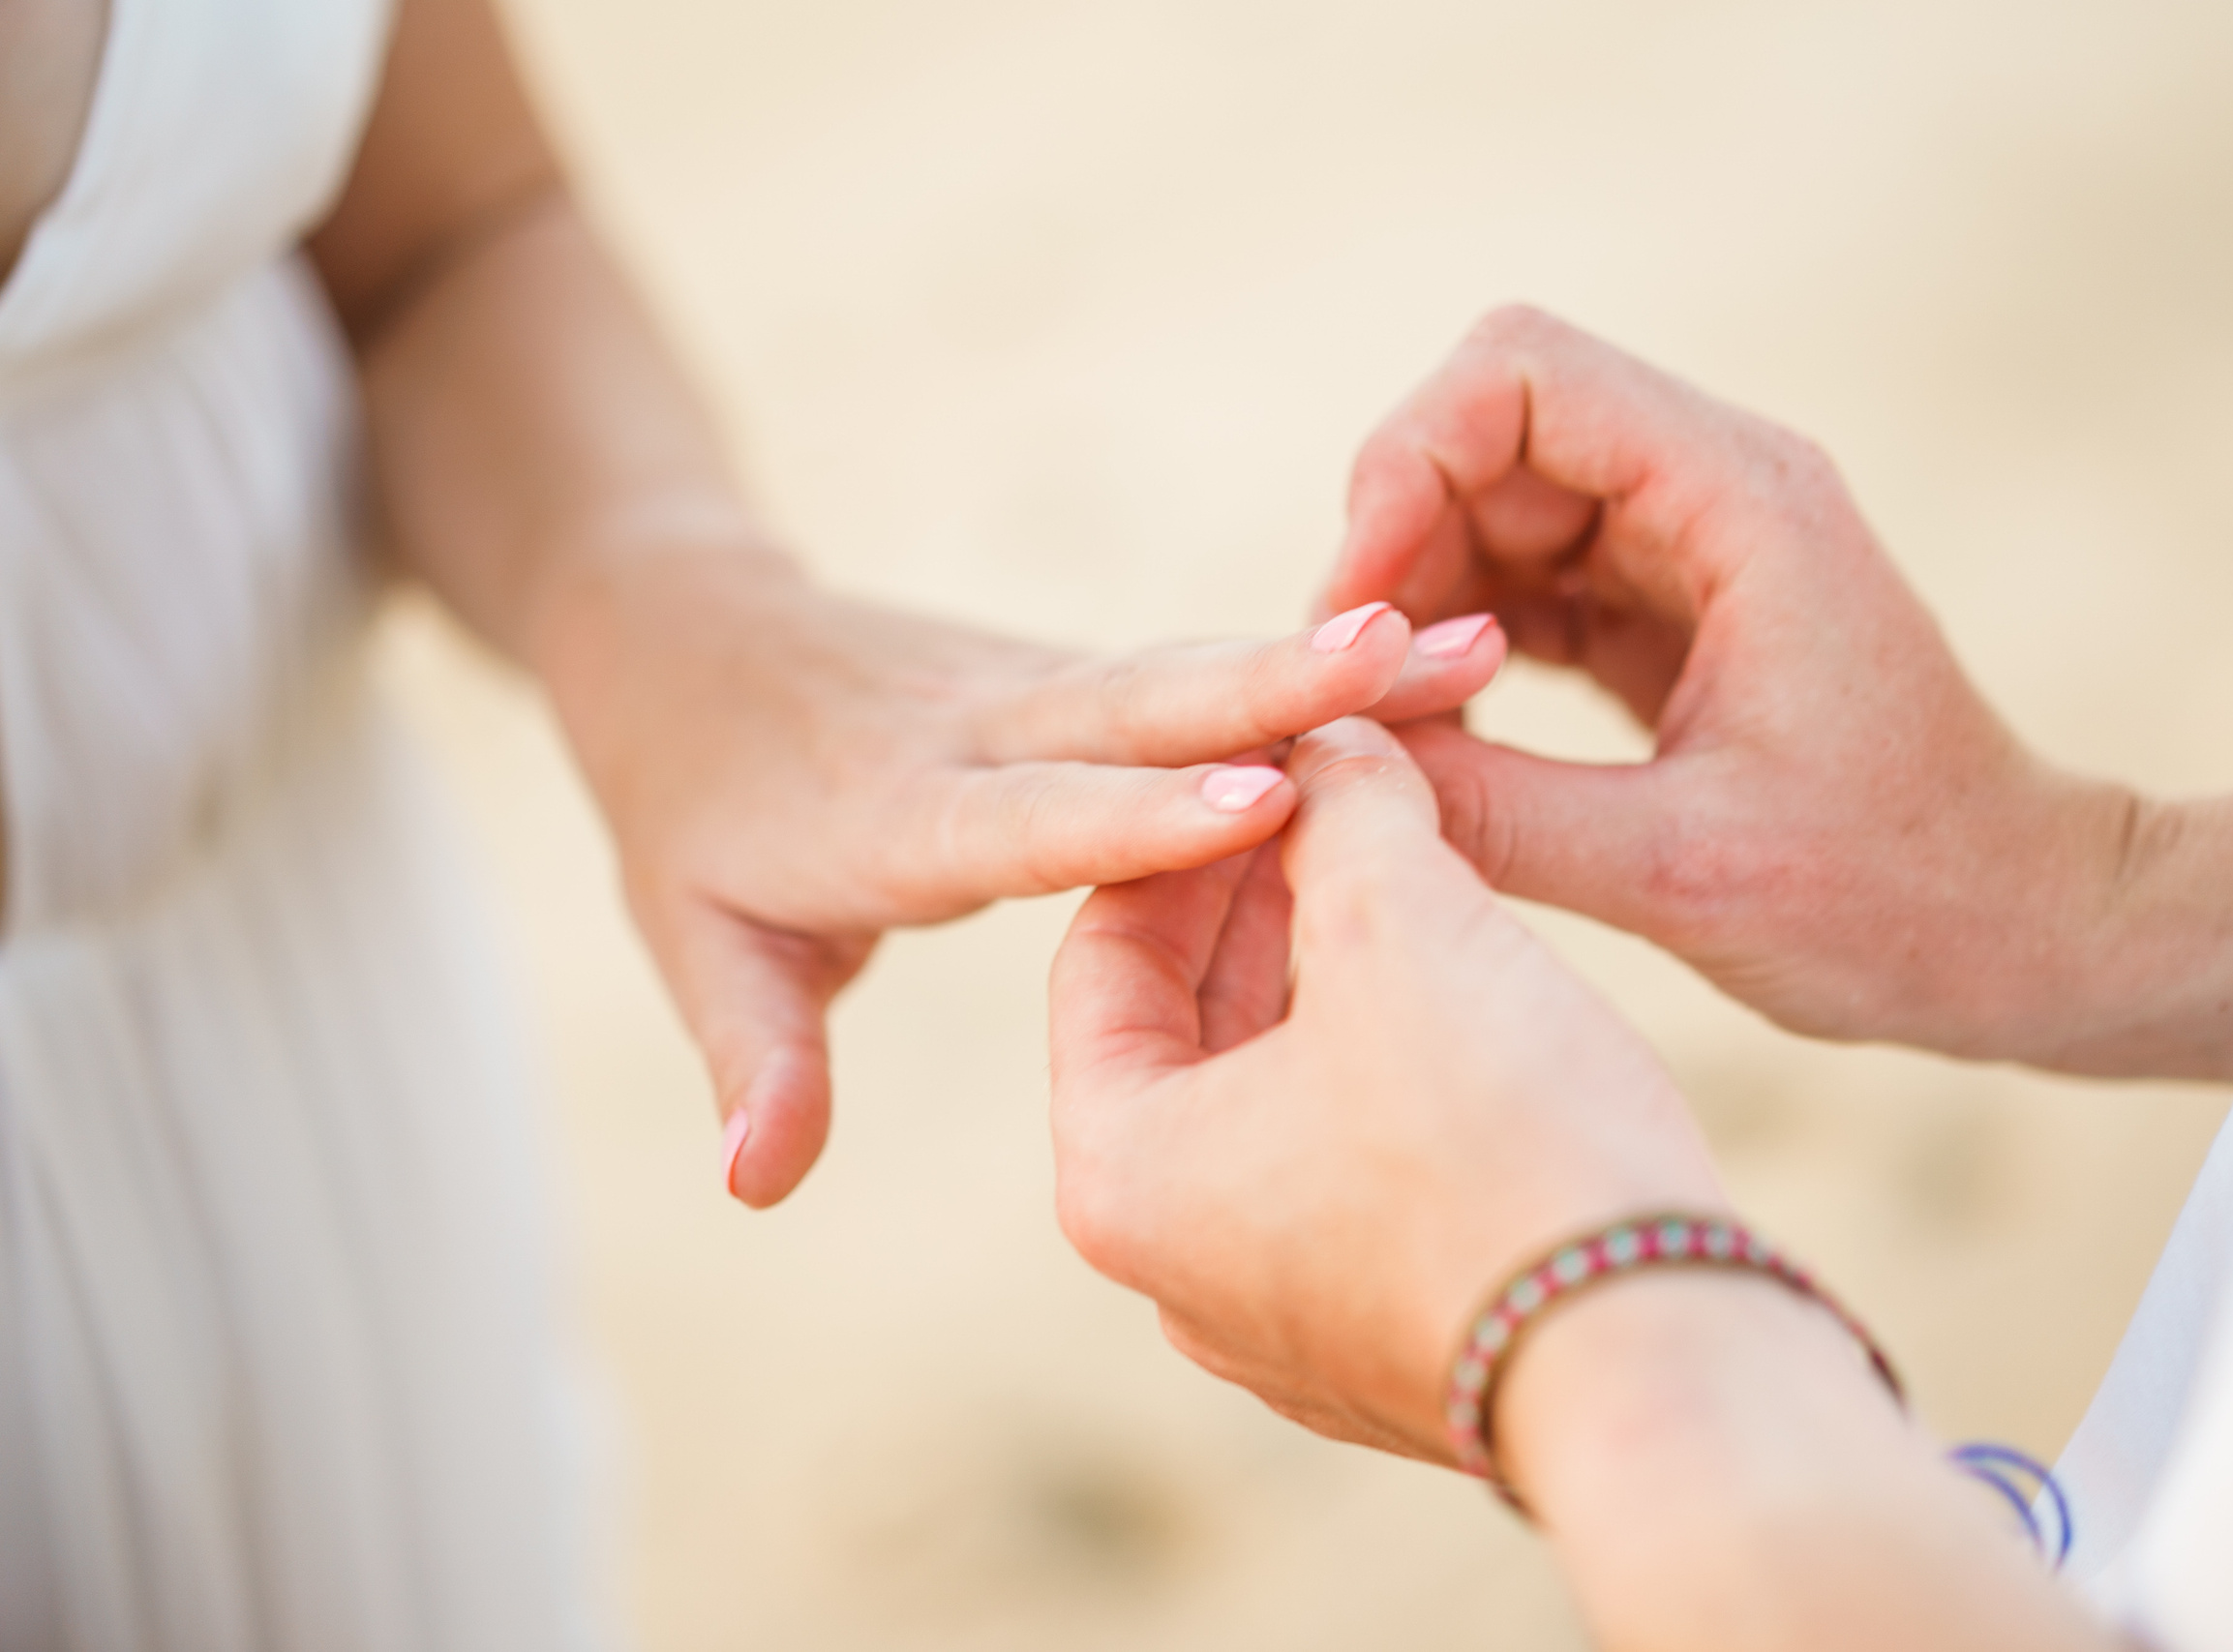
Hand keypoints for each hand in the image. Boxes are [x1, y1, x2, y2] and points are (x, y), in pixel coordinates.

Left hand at [538, 545, 1506, 1205]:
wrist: (685, 638)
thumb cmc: (694, 815)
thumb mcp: (698, 943)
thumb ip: (756, 1056)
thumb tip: (755, 1184)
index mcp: (898, 812)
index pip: (1027, 817)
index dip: (1136, 815)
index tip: (1255, 798)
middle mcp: (982, 732)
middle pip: (1138, 708)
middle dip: (1276, 686)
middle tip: (1407, 654)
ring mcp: (1034, 687)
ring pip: (1190, 671)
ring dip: (1326, 663)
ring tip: (1478, 645)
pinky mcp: (1074, 674)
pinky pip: (1198, 673)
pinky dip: (1307, 666)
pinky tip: (1430, 657)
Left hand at [1048, 718, 1722, 1456]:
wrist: (1666, 1368)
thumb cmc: (1506, 1141)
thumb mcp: (1406, 925)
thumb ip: (1349, 806)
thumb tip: (1333, 740)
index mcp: (1123, 1176)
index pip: (1106, 952)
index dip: (1194, 826)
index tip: (1279, 751)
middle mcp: (1178, 1270)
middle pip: (1191, 1027)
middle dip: (1269, 897)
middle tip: (1348, 790)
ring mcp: (1285, 1321)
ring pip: (1283, 1096)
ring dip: (1337, 976)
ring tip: (1417, 871)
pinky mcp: (1390, 1342)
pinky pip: (1358, 1171)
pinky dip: (1392, 1067)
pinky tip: (1475, 995)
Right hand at [1323, 306, 2232, 1080]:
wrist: (2024, 935)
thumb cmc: (1896, 902)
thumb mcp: (1679, 873)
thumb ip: (1496, 811)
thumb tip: (1328, 761)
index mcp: (1742, 503)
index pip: (1519, 372)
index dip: (1407, 465)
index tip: (1364, 614)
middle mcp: (1715, 491)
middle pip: (1489, 422)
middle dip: (1397, 533)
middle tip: (1356, 679)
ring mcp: (1693, 547)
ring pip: (1495, 498)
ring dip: (1420, 590)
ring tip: (1394, 719)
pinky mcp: (1671, 612)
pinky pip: (1524, 576)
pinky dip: (1459, 632)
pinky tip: (1440, 729)